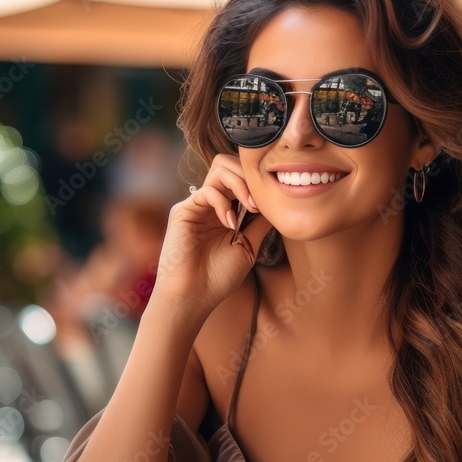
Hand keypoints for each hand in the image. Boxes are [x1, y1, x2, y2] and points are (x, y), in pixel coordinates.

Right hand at [151, 153, 270, 316]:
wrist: (193, 297)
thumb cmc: (218, 278)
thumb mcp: (248, 246)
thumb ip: (260, 223)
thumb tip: (278, 203)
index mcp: (224, 210)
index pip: (241, 178)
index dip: (257, 183)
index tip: (271, 203)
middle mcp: (209, 203)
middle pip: (229, 164)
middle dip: (249, 176)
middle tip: (259, 203)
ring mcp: (196, 205)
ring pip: (220, 169)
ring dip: (240, 183)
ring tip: (250, 207)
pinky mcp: (183, 211)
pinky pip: (207, 191)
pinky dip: (224, 203)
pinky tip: (231, 224)